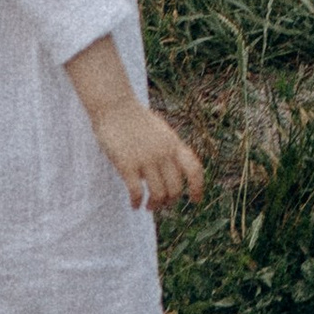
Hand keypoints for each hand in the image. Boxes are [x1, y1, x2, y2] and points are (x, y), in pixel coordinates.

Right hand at [93, 100, 205, 214]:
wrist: (115, 107)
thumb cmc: (136, 119)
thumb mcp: (161, 131)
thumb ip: (169, 149)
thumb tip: (174, 170)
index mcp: (174, 144)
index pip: (194, 169)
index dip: (198, 187)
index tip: (196, 201)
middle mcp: (164, 153)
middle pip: (175, 188)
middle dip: (169, 201)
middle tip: (159, 204)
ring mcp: (146, 159)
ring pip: (158, 194)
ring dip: (154, 205)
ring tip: (148, 207)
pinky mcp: (128, 164)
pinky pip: (137, 192)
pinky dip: (137, 202)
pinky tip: (134, 205)